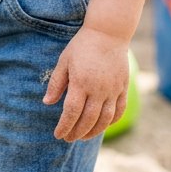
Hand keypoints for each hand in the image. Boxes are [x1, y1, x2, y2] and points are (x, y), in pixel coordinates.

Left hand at [43, 26, 128, 141]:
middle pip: (88, 120)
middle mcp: (98, 89)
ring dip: (94, 131)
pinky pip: (119, 110)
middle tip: (69, 139)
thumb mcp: (64, 61)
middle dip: (77, 132)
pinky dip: (111, 121)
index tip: (58, 134)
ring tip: (83, 137)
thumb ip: (56, 83)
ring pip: (104, 119)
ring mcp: (112, 89)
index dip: (64, 126)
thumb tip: (47, 103)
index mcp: (81, 82)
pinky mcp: (123, 87)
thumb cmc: (82, 45)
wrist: (108, 33)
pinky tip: (102, 125)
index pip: (71, 112)